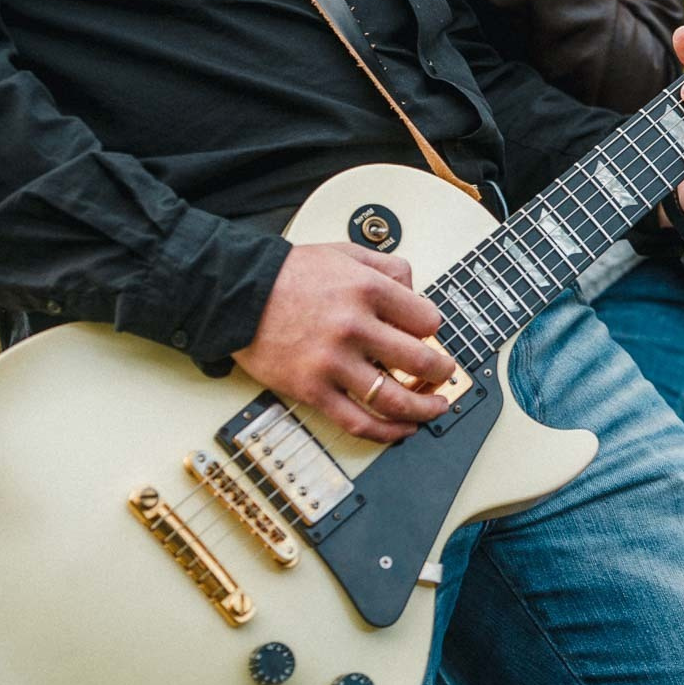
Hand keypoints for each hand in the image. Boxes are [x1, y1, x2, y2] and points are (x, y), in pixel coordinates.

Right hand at [232, 242, 457, 442]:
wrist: (238, 292)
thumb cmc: (291, 274)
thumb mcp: (346, 252)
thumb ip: (387, 266)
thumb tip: (415, 288)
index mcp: (367, 289)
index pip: (427, 320)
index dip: (432, 329)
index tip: (428, 335)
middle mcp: (355, 326)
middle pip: (420, 361)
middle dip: (441, 371)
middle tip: (444, 374)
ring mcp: (333, 362)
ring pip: (395, 399)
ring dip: (425, 409)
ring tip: (435, 408)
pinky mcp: (313, 390)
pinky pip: (359, 422)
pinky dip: (387, 432)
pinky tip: (402, 429)